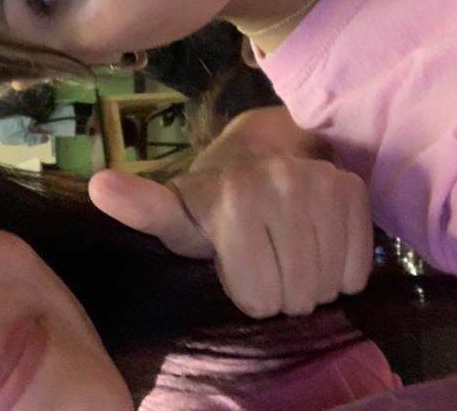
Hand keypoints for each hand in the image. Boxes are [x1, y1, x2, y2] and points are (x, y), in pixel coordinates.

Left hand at [89, 107, 371, 317]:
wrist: (262, 155)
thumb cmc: (213, 202)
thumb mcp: (175, 212)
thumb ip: (141, 206)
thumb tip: (98, 186)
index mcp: (233, 198)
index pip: (260, 301)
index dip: (248, 292)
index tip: (236, 265)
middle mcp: (280, 183)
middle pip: (298, 296)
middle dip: (283, 291)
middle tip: (267, 259)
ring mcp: (320, 183)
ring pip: (329, 285)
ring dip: (313, 282)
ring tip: (290, 252)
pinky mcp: (352, 188)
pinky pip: (358, 266)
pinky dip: (343, 269)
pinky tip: (318, 245)